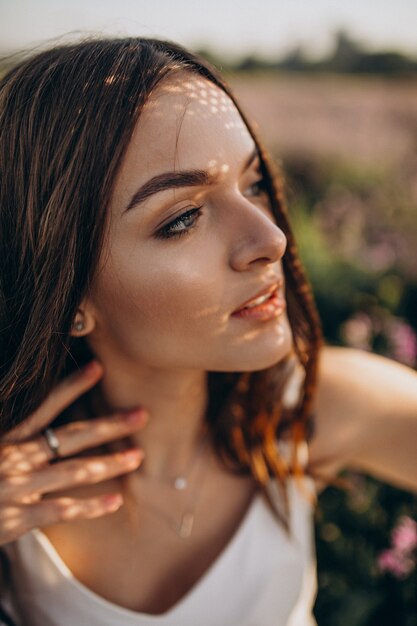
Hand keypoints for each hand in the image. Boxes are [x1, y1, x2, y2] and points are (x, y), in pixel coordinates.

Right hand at [0, 361, 146, 545]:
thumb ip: (13, 424)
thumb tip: (38, 416)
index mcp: (7, 436)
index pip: (44, 406)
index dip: (72, 386)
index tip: (98, 368)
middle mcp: (16, 458)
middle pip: (71, 437)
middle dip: (109, 424)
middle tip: (141, 414)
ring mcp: (20, 488)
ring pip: (74, 472)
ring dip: (109, 463)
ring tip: (138, 455)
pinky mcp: (19, 519)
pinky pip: (62, 511)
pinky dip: (90, 507)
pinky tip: (116, 500)